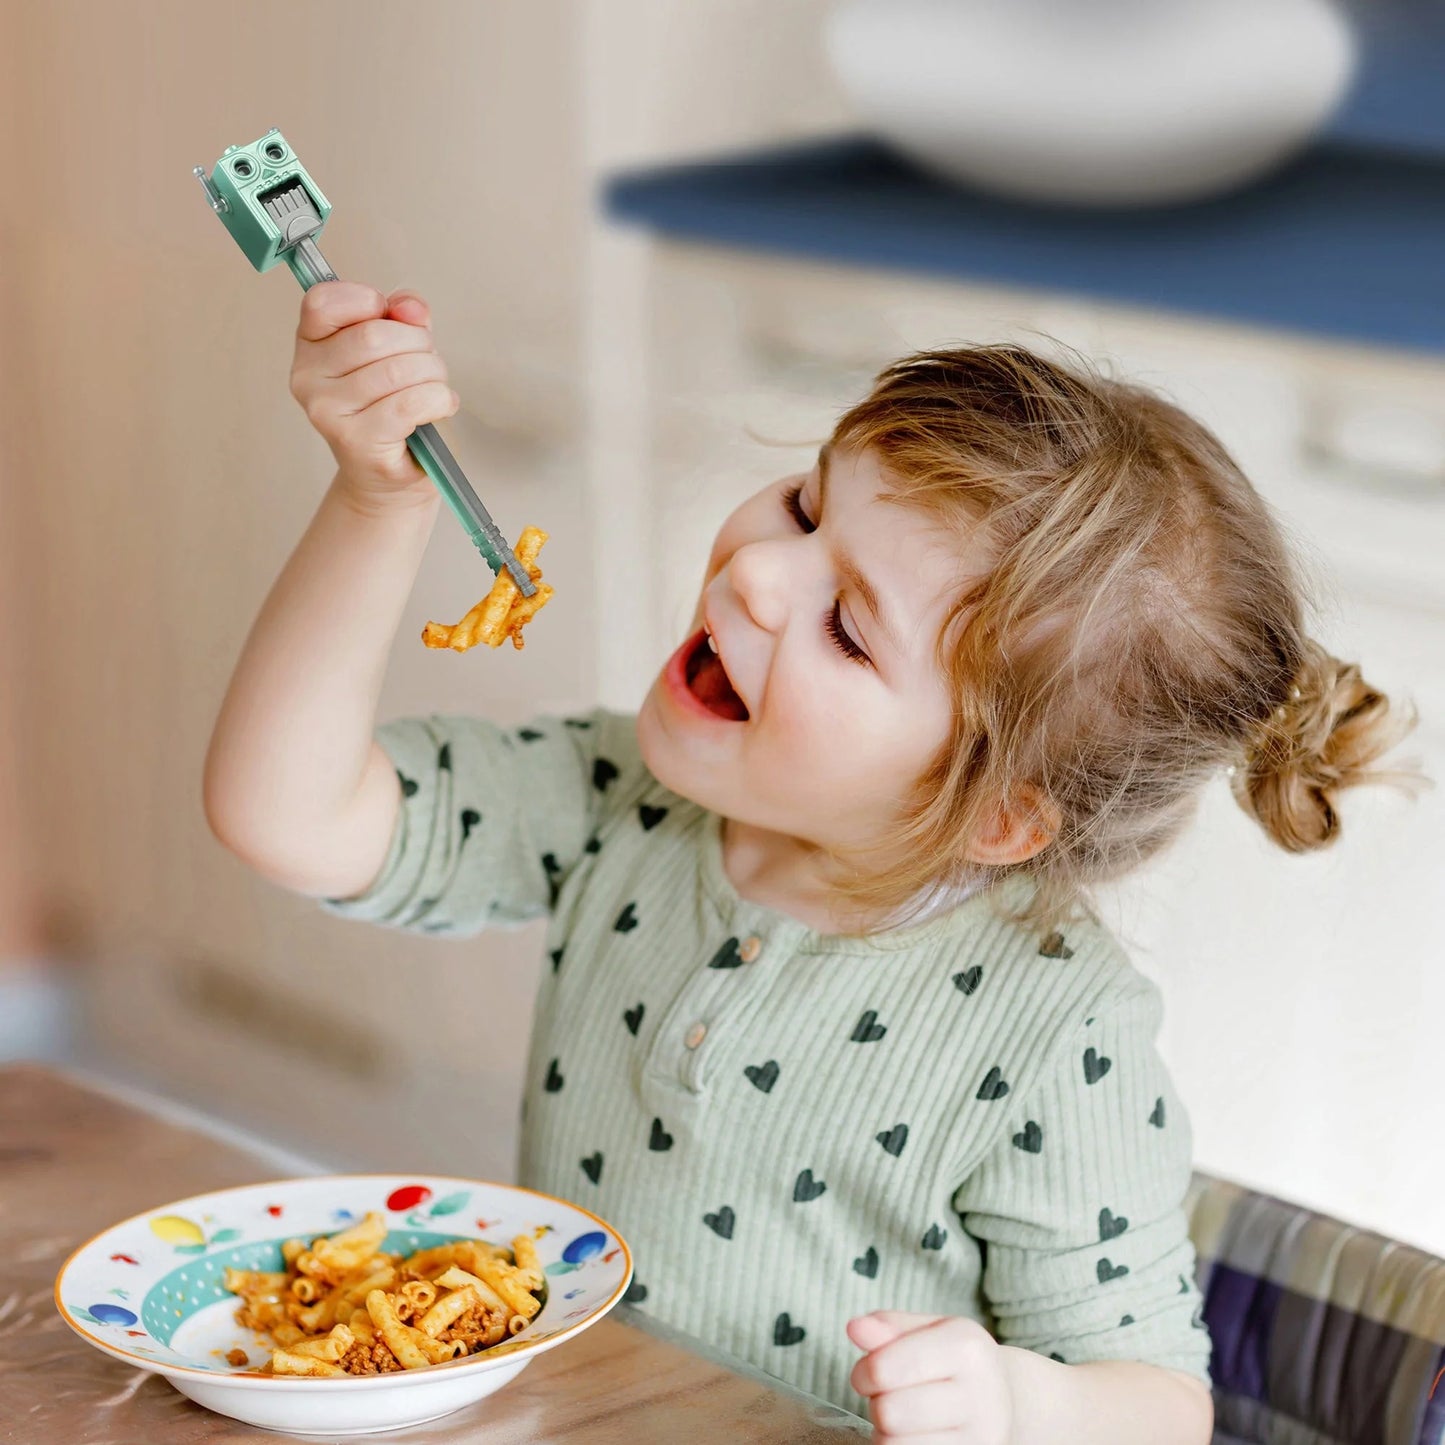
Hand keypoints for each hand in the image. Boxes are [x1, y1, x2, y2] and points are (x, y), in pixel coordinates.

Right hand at [289, 280, 458, 507]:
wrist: (393, 476)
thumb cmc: (395, 408)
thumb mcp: (400, 349)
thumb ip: (404, 317)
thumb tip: (410, 307)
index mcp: (310, 345)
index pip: (323, 300)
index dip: (368, 301)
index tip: (390, 319)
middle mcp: (307, 377)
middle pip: (373, 335)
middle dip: (418, 344)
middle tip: (428, 363)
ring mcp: (327, 411)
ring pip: (397, 369)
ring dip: (433, 374)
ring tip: (435, 388)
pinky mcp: (356, 440)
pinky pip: (408, 404)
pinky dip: (437, 400)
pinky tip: (439, 406)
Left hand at [847, 1311, 1013, 1443]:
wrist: (1007, 1400)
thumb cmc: (955, 1361)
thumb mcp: (929, 1330)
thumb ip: (888, 1326)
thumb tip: (855, 1328)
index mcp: (967, 1347)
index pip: (885, 1369)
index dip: (863, 1373)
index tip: (867, 1374)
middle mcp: (982, 1395)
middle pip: (889, 1413)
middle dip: (877, 1405)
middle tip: (889, 1397)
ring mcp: (983, 1438)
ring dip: (887, 1434)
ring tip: (903, 1419)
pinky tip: (916, 1436)